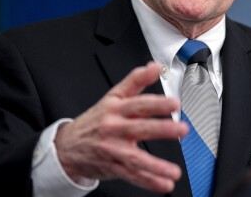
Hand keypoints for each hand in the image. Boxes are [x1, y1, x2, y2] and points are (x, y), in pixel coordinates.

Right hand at [54, 62, 188, 192]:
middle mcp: (115, 129)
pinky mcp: (114, 166)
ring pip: (136, 158)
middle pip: (140, 128)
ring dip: (156, 166)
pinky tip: (164, 184)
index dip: (157, 103)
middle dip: (162, 129)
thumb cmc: (96, 119)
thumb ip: (136, 81)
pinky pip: (133, 176)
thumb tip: (155, 66)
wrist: (68, 146)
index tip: (174, 103)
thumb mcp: (113, 96)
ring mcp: (114, 149)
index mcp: (116, 109)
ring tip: (174, 171)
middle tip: (182, 129)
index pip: (139, 104)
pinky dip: (149, 182)